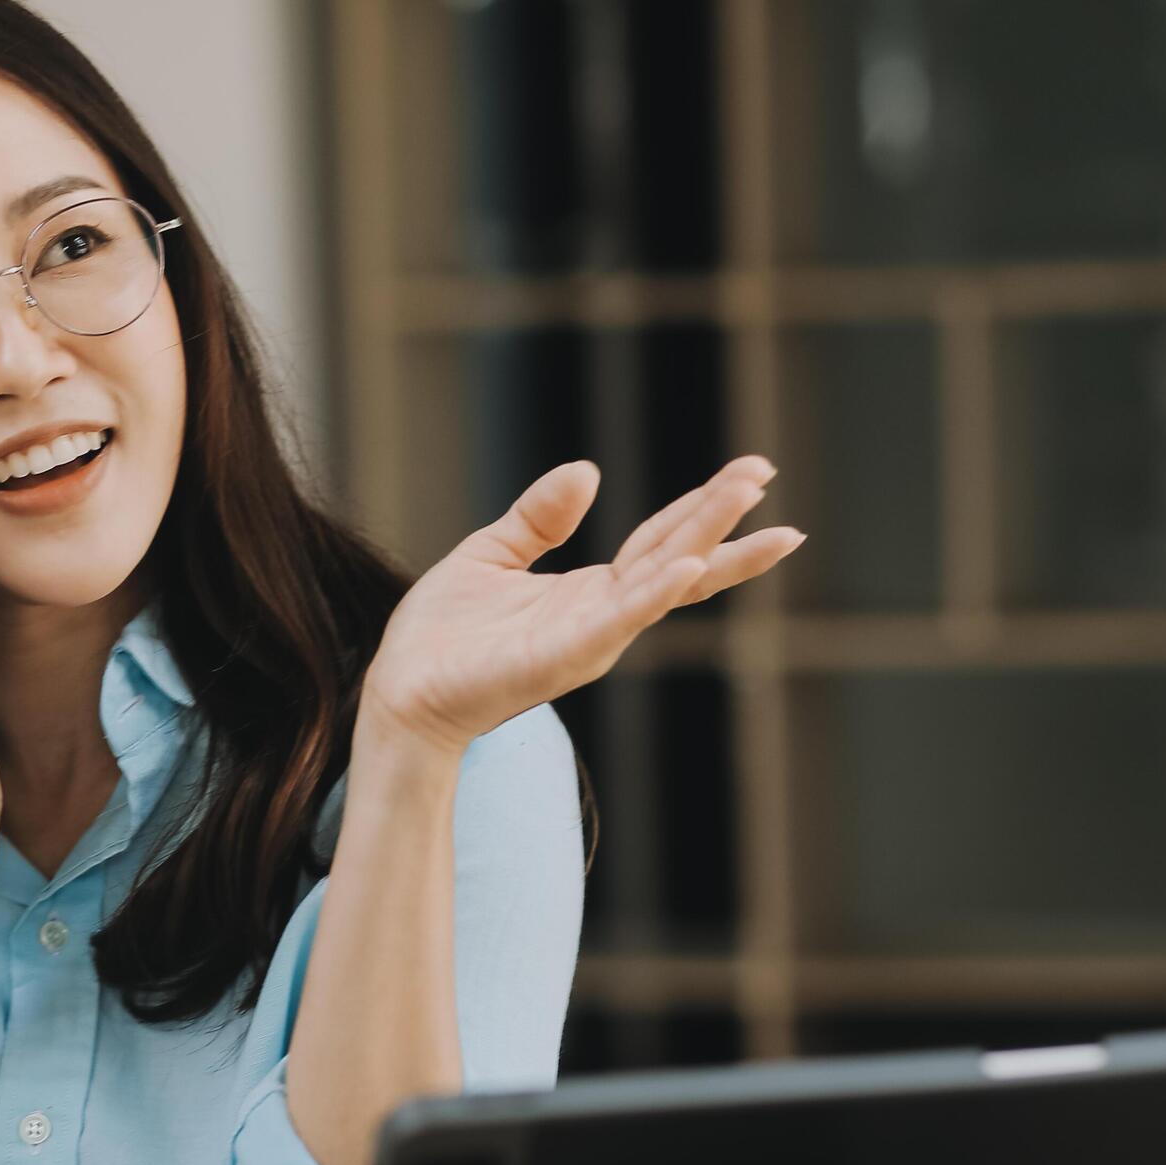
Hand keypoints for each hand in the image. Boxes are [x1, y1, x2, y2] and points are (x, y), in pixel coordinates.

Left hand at [361, 456, 802, 757]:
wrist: (400, 693)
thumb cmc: (441, 636)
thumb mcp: (491, 554)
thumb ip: (539, 517)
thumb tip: (589, 471)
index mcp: (590, 593)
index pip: (662, 543)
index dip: (704, 509)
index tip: (752, 474)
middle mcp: (602, 617)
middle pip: (677, 558)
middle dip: (721, 517)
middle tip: (765, 472)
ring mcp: (586, 640)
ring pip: (658, 583)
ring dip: (704, 542)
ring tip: (744, 499)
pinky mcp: (557, 659)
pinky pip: (613, 624)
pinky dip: (649, 599)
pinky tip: (683, 571)